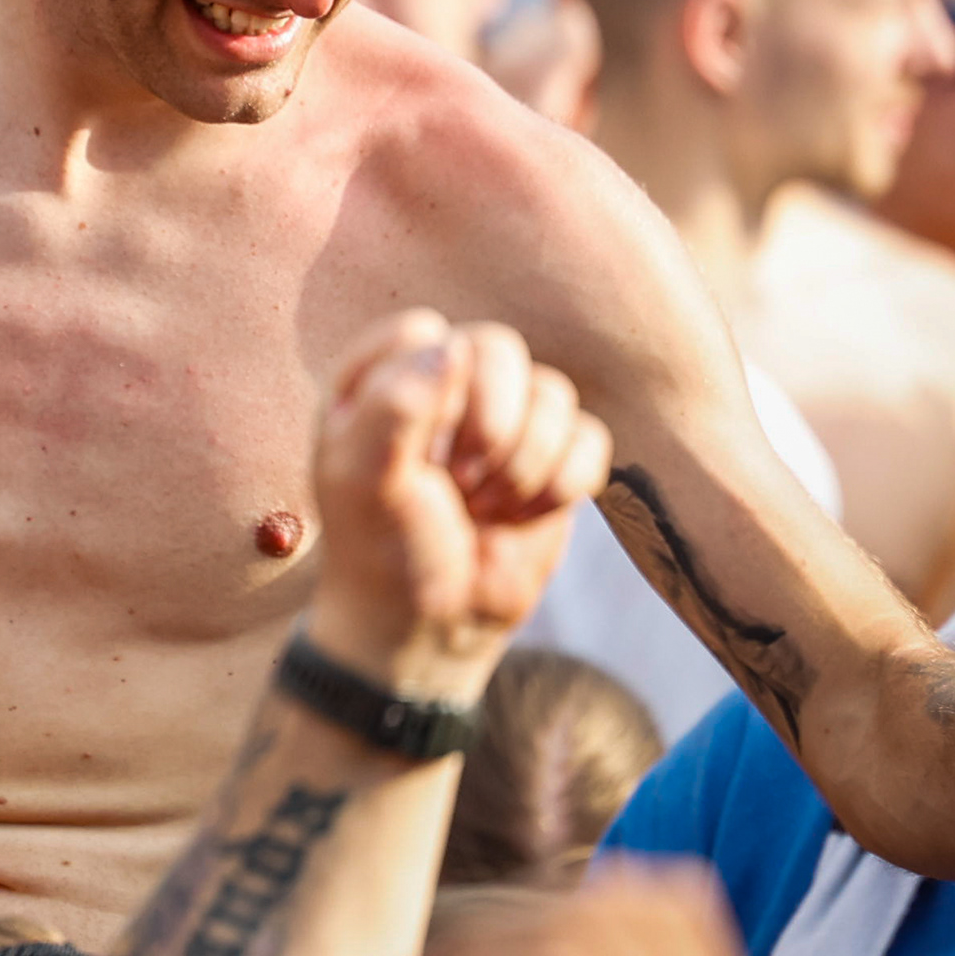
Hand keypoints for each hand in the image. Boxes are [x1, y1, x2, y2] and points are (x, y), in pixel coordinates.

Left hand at [306, 314, 610, 700]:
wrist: (432, 624)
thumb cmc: (382, 548)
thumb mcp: (363, 480)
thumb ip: (395, 405)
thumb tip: (452, 344)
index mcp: (380, 380)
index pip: (423, 331)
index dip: (432, 390)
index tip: (416, 451)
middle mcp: (444, 387)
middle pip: (498, 347)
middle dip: (491, 420)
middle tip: (462, 477)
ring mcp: (504, 420)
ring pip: (553, 390)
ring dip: (525, 461)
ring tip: (485, 507)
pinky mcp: (552, 458)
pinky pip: (591, 436)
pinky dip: (563, 483)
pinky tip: (522, 516)